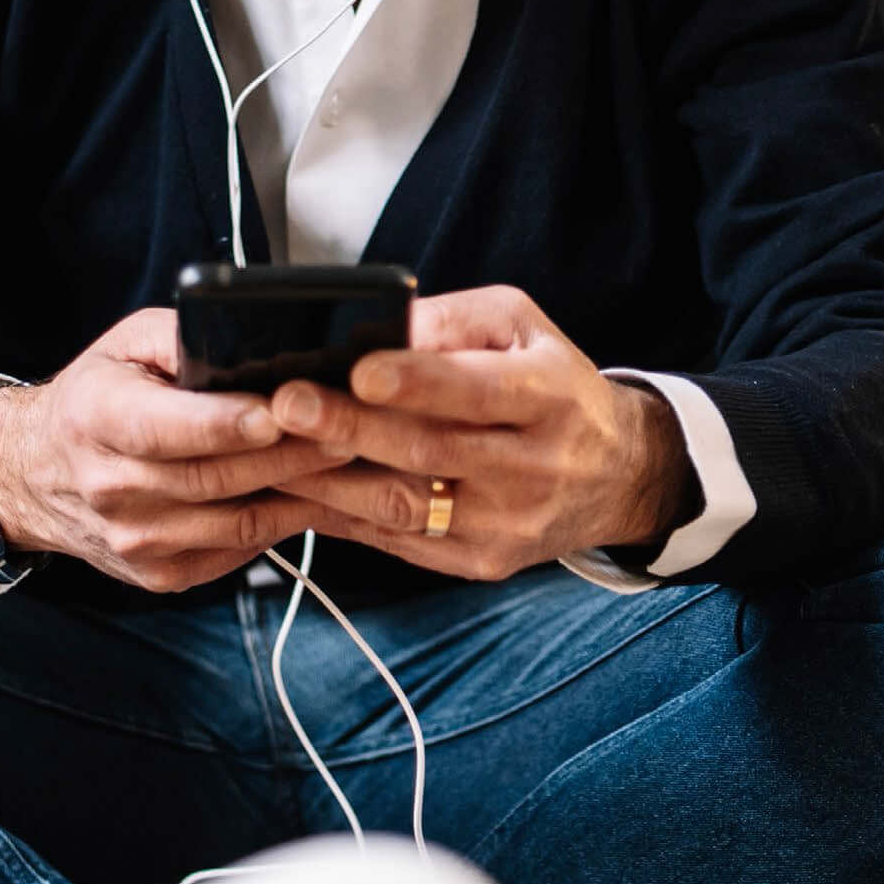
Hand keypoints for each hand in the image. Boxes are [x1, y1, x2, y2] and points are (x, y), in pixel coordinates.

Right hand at [0, 311, 356, 591]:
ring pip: (236, 519)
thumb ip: (185, 337)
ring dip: (299, 492)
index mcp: (94, 419)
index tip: (280, 410)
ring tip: (347, 460)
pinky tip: (314, 495)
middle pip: (215, 477)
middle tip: (350, 427)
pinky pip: (238, 548)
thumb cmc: (96, 396)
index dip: (225, 423)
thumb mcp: (126, 346)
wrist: (36, 476)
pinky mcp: (161, 574)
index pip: (163, 428)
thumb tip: (257, 339)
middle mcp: (109, 487)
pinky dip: (282, 522)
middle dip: (290, 454)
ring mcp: (135, 540)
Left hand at [264, 286, 695, 580]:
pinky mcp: (480, 562)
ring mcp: (506, 524)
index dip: (418, 383)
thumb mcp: (522, 328)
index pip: (478, 392)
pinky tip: (293, 488)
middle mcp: (534, 468)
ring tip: (266, 449)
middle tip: (284, 403)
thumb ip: (453, 321)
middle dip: (350, 427)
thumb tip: (377, 324)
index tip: (359, 369)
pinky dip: (340, 514)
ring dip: (327, 478)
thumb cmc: (554, 385)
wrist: (617, 475)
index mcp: (550, 399)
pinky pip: (397, 540)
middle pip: (429, 451)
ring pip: (404, 505)